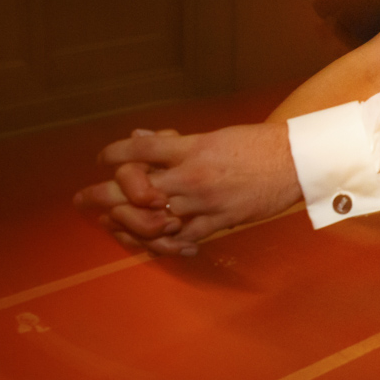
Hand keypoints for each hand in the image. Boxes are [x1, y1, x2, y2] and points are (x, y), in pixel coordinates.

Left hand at [76, 123, 302, 255]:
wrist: (296, 162)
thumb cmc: (258, 144)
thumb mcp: (214, 135)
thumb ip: (175, 141)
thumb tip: (140, 138)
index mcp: (191, 149)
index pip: (138, 151)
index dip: (113, 155)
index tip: (101, 159)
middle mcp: (192, 176)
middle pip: (133, 189)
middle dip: (102, 196)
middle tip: (82, 200)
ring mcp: (204, 203)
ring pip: (150, 220)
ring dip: (123, 224)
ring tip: (108, 224)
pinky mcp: (218, 222)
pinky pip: (180, 239)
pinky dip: (162, 244)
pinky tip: (150, 243)